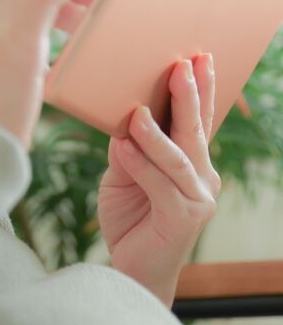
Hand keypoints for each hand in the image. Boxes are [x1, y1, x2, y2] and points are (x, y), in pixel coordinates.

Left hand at [98, 55, 221, 306]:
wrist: (132, 267)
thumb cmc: (129, 217)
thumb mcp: (122, 177)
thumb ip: (127, 151)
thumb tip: (124, 120)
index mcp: (189, 163)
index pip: (195, 121)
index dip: (199, 90)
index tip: (197, 57)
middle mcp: (201, 177)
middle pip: (194, 132)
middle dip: (190, 97)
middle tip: (184, 64)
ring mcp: (197, 199)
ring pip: (178, 159)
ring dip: (158, 134)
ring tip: (139, 112)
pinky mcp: (182, 219)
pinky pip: (160, 186)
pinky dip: (141, 166)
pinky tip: (123, 148)